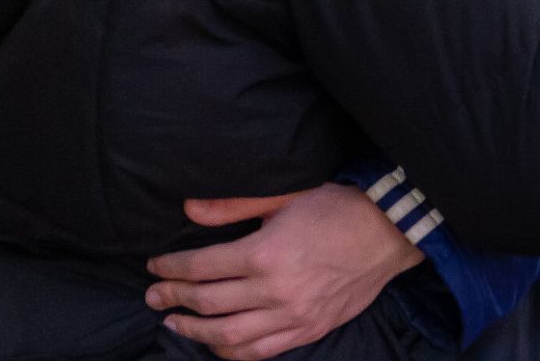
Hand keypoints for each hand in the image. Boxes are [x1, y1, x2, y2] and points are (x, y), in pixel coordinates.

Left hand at [145, 184, 423, 359]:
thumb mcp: (283, 195)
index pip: (202, 267)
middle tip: (152, 296)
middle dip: (174, 299)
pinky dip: (233, 352)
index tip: (154, 266)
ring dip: (196, 333)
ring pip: (230, 337)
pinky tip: (216, 344)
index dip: (171, 268)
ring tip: (174, 324)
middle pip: (209, 302)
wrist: (387, 233)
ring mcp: (293, 316)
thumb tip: (189, 208)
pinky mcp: (308, 330)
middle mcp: (276, 291)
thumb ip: (233, 205)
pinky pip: (262, 352)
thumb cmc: (335, 207)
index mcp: (265, 252)